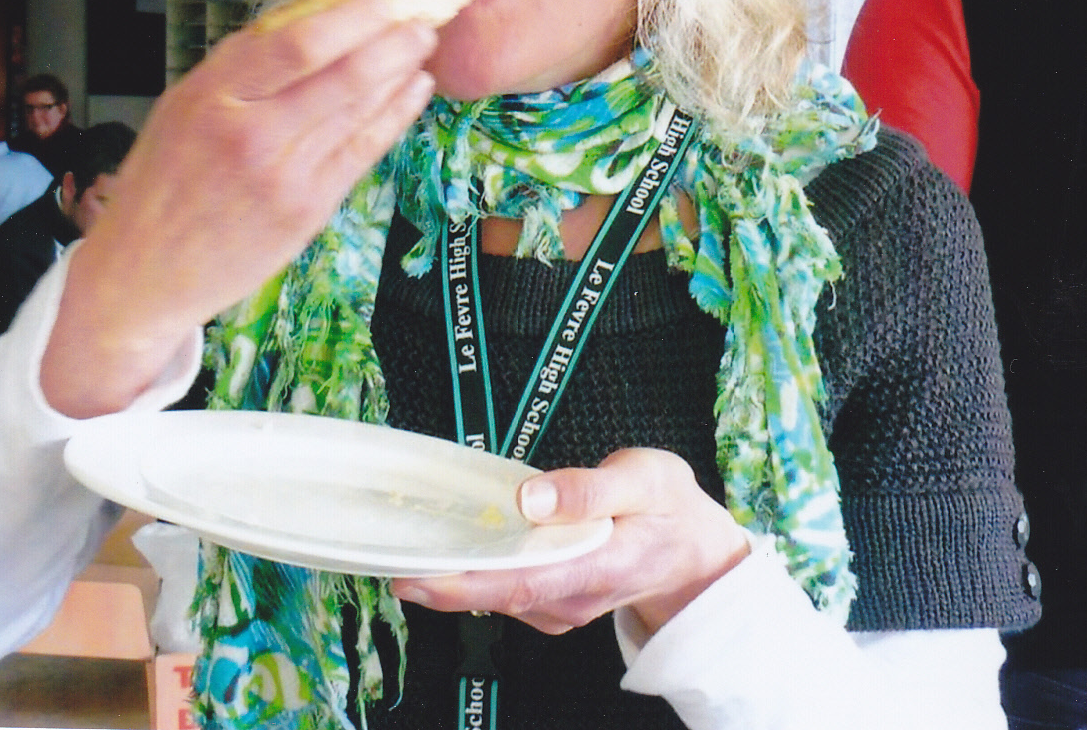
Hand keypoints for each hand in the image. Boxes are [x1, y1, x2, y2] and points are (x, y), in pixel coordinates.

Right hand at [41, 0, 437, 415]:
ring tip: (424, 42)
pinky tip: (415, 91)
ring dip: (401, 70)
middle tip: (427, 12)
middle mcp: (247, 132)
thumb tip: (322, 4)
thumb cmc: (162, 183)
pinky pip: (362, 152)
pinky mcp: (305, 211)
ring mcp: (281, 175)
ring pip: (359, 109)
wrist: (141, 273)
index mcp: (210, 95)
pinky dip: (395, 116)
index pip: (298, 40)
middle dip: (393, 36)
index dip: (355, 15)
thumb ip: (248, 58)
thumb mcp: (185, 105)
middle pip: (339, 70)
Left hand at [391, 448, 749, 635]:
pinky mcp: (556, 605)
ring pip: (502, 596)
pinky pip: (510, 592)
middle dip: (443, 585)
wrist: (696, 554)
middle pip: (501, 595)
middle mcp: (578, 598)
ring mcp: (565, 608)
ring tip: (413, 552)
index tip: (418, 576)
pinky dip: (478, 576)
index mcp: (602, 564)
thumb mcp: (647, 479)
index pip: (526, 581)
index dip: (467, 583)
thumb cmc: (670, 507)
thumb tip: (532, 498)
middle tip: (391, 565)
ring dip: (457, 579)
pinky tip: (456, 555)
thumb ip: (591, 489)